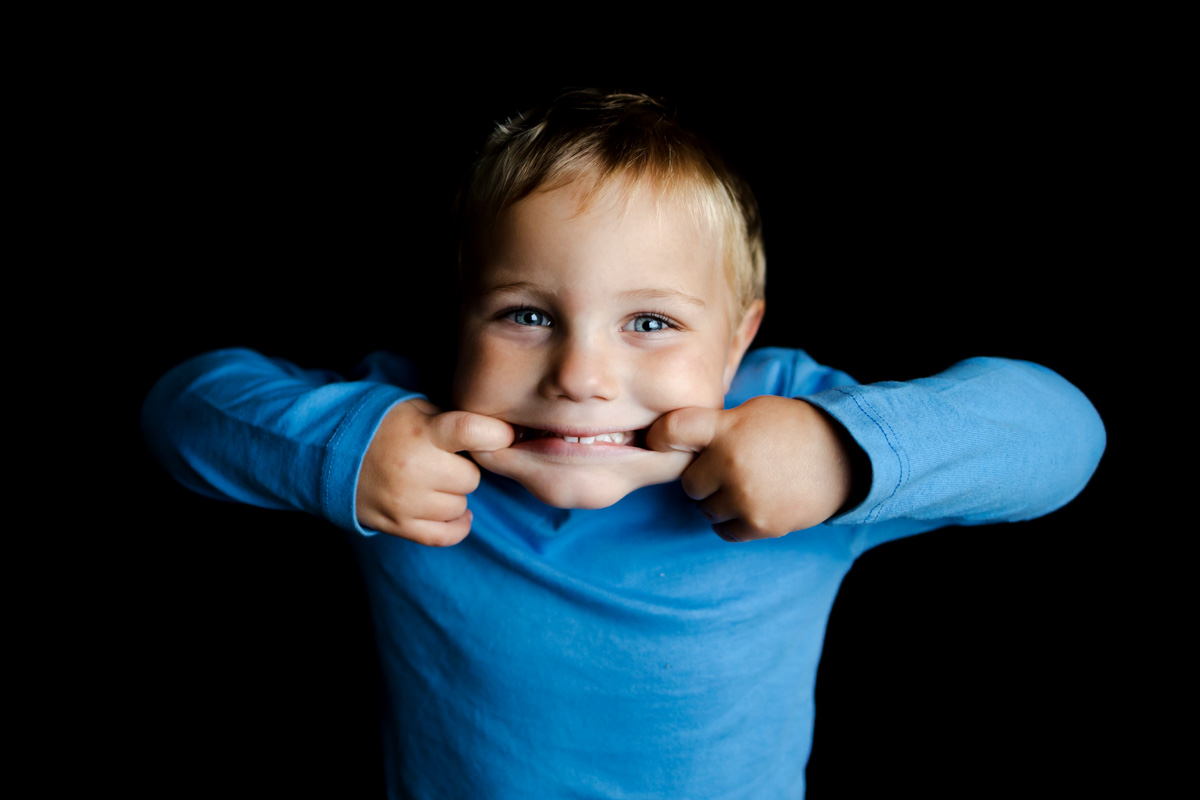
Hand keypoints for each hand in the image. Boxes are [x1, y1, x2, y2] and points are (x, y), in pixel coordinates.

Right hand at [356, 398, 513, 545]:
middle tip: (446, 462)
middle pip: (471, 478)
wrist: (328, 451)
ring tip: (435, 482)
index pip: (474, 433)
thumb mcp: (415, 409)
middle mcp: (416, 469)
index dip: (497, 435)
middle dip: (463, 470)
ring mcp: (406, 501)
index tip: (504, 436)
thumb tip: (497, 433)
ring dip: (454, 496)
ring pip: (459, 507)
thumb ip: (452, 420)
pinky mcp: (397, 525)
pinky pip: (444, 536)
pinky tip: (458, 515)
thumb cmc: (381, 426)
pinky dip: (456, 527)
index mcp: (423, 433)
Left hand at [645, 396, 855, 541]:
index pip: (674, 431)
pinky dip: (732, 522)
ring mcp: (745, 497)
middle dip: (703, 478)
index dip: (659, 437)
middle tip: (724, 470)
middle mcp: (731, 463)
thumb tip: (678, 442)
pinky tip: (748, 505)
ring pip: (706, 509)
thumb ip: (718, 425)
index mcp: (728, 429)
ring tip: (745, 486)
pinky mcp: (761, 524)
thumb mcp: (754, 411)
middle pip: (689, 482)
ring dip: (718, 501)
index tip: (658, 443)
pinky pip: (724, 530)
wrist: (844, 457)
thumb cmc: (793, 429)